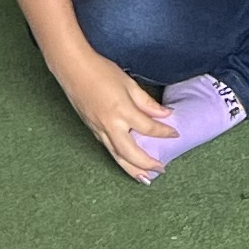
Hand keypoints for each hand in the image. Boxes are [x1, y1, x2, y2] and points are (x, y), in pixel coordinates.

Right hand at [54, 50, 178, 180]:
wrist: (73, 69)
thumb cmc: (101, 72)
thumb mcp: (129, 84)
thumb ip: (147, 103)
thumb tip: (165, 114)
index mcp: (121, 111)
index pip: (148, 128)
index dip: (164, 132)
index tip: (175, 133)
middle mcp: (109, 125)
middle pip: (130, 152)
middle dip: (146, 164)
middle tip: (161, 169)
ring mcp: (98, 130)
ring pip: (116, 156)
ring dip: (131, 169)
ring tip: (144, 178)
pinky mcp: (92, 130)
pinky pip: (108, 149)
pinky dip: (119, 159)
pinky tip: (126, 163)